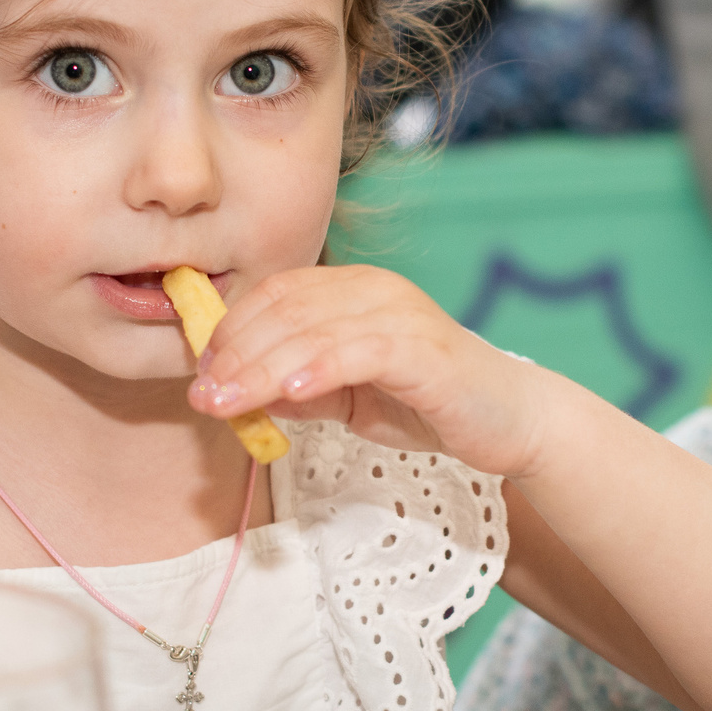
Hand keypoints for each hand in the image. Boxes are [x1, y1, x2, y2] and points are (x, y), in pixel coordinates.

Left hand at [189, 265, 567, 479]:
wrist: (509, 421)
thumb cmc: (429, 405)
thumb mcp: (347, 399)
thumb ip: (298, 391)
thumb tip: (237, 395)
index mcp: (352, 290)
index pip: (275, 295)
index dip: (229, 332)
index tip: (201, 376)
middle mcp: (374, 289)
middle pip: (284, 309)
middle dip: (234, 354)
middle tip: (203, 395)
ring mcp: (400, 314)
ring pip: (310, 331)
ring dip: (259, 368)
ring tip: (225, 403)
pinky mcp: (423, 347)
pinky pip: (358, 351)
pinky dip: (316, 369)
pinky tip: (287, 393)